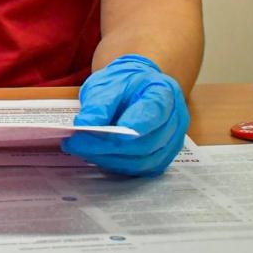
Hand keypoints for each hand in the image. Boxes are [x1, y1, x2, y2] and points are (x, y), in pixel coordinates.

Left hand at [61, 54, 188, 175]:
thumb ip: (99, 105)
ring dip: (110, 159)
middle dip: (109, 146)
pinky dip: (117, 164)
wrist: (137, 88)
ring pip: (143, 160)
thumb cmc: (124, 84)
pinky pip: (141, 168)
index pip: (153, 113)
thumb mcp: (107, 84)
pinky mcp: (162, 157)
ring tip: (81, 149)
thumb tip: (84, 126)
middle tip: (77, 143)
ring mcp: (171, 142)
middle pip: (146, 142)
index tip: (110, 135)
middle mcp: (174, 120)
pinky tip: (96, 156)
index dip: (133, 126)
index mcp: (164, 93)